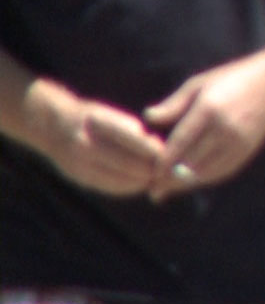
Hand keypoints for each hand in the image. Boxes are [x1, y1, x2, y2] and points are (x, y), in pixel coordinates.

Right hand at [24, 80, 166, 197]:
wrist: (53, 128)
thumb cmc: (93, 118)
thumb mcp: (111, 114)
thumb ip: (133, 131)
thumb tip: (160, 151)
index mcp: (98, 122)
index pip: (137, 141)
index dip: (158, 151)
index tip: (173, 153)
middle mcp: (87, 144)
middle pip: (134, 165)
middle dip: (156, 168)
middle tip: (172, 168)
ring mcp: (81, 164)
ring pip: (127, 181)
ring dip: (147, 179)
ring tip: (159, 173)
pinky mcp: (82, 179)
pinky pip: (115, 188)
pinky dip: (133, 185)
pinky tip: (142, 179)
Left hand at [143, 56, 264, 201]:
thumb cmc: (230, 79)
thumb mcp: (199, 84)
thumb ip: (174, 104)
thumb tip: (148, 117)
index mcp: (209, 108)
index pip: (180, 143)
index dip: (163, 162)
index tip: (149, 173)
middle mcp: (225, 128)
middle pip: (192, 162)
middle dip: (170, 178)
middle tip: (153, 189)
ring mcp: (239, 141)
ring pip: (207, 171)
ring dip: (186, 183)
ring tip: (168, 189)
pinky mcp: (249, 149)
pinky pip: (223, 171)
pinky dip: (205, 179)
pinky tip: (192, 181)